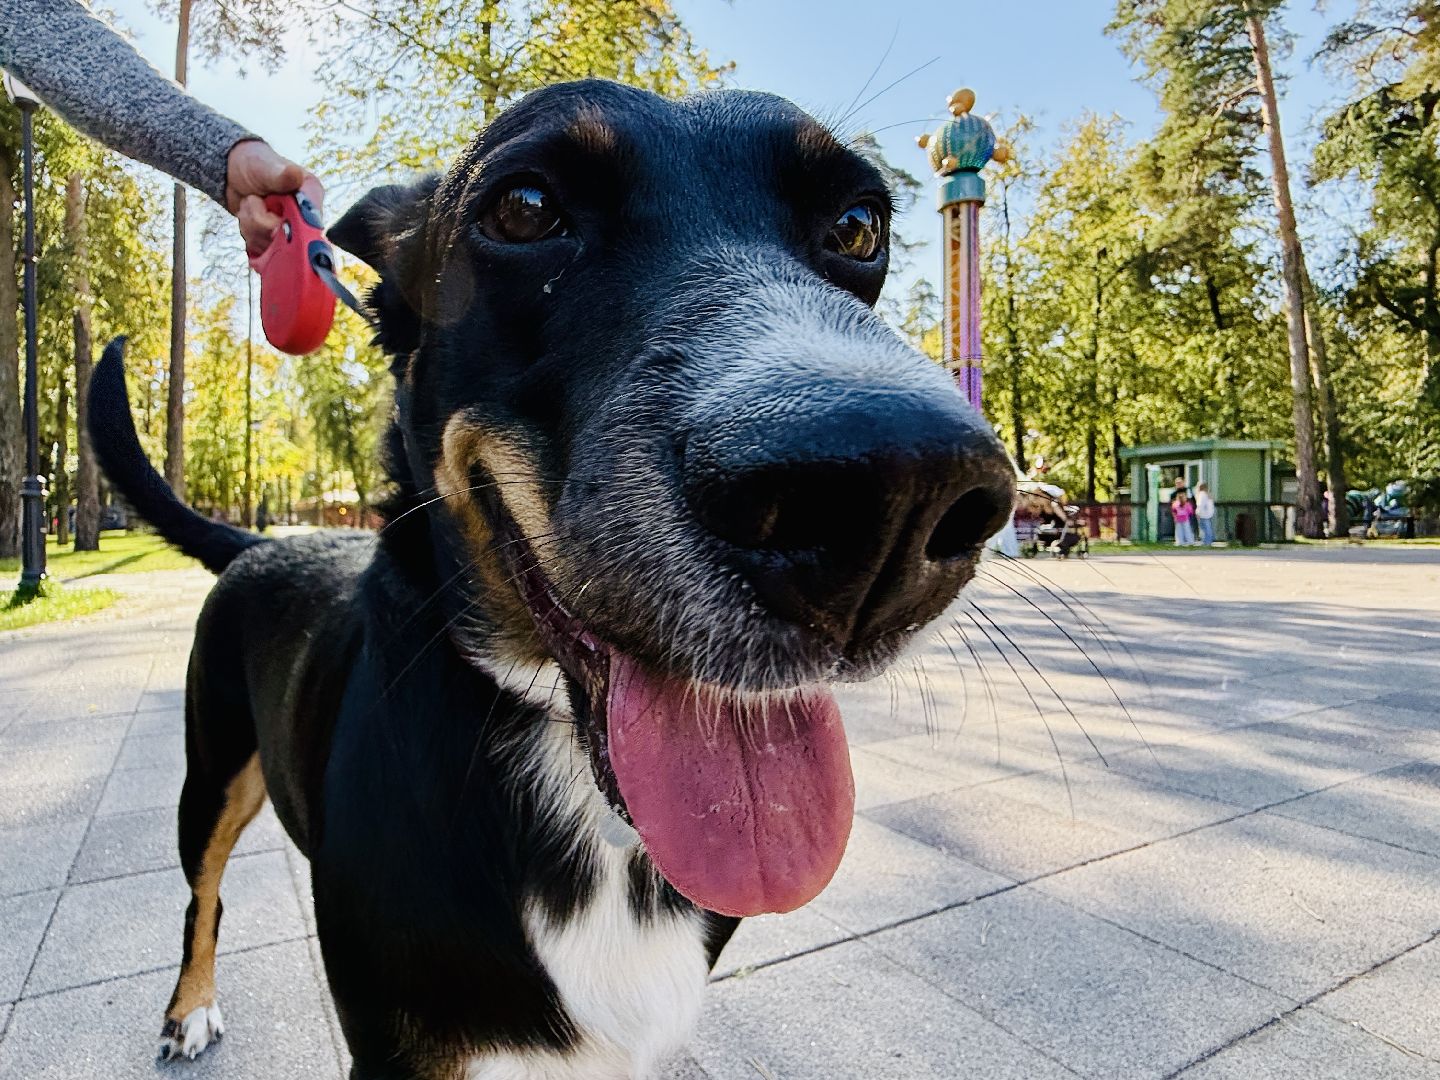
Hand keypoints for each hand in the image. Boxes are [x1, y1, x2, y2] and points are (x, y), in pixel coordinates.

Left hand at [225, 140, 323, 256]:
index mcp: (311, 198)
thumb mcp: (266, 166)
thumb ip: (281, 174)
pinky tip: (247, 219)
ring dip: (252, 228)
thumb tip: (295, 174)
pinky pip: (262, 252)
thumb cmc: (254, 164)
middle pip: (290, 240)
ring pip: (273, 247)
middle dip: (263, 225)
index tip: (274, 222)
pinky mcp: (274, 241)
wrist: (233, 172)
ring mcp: (289, 231)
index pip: (311, 223)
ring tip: (249, 205)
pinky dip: (249, 236)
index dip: (292, 227)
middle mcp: (304, 218)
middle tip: (253, 202)